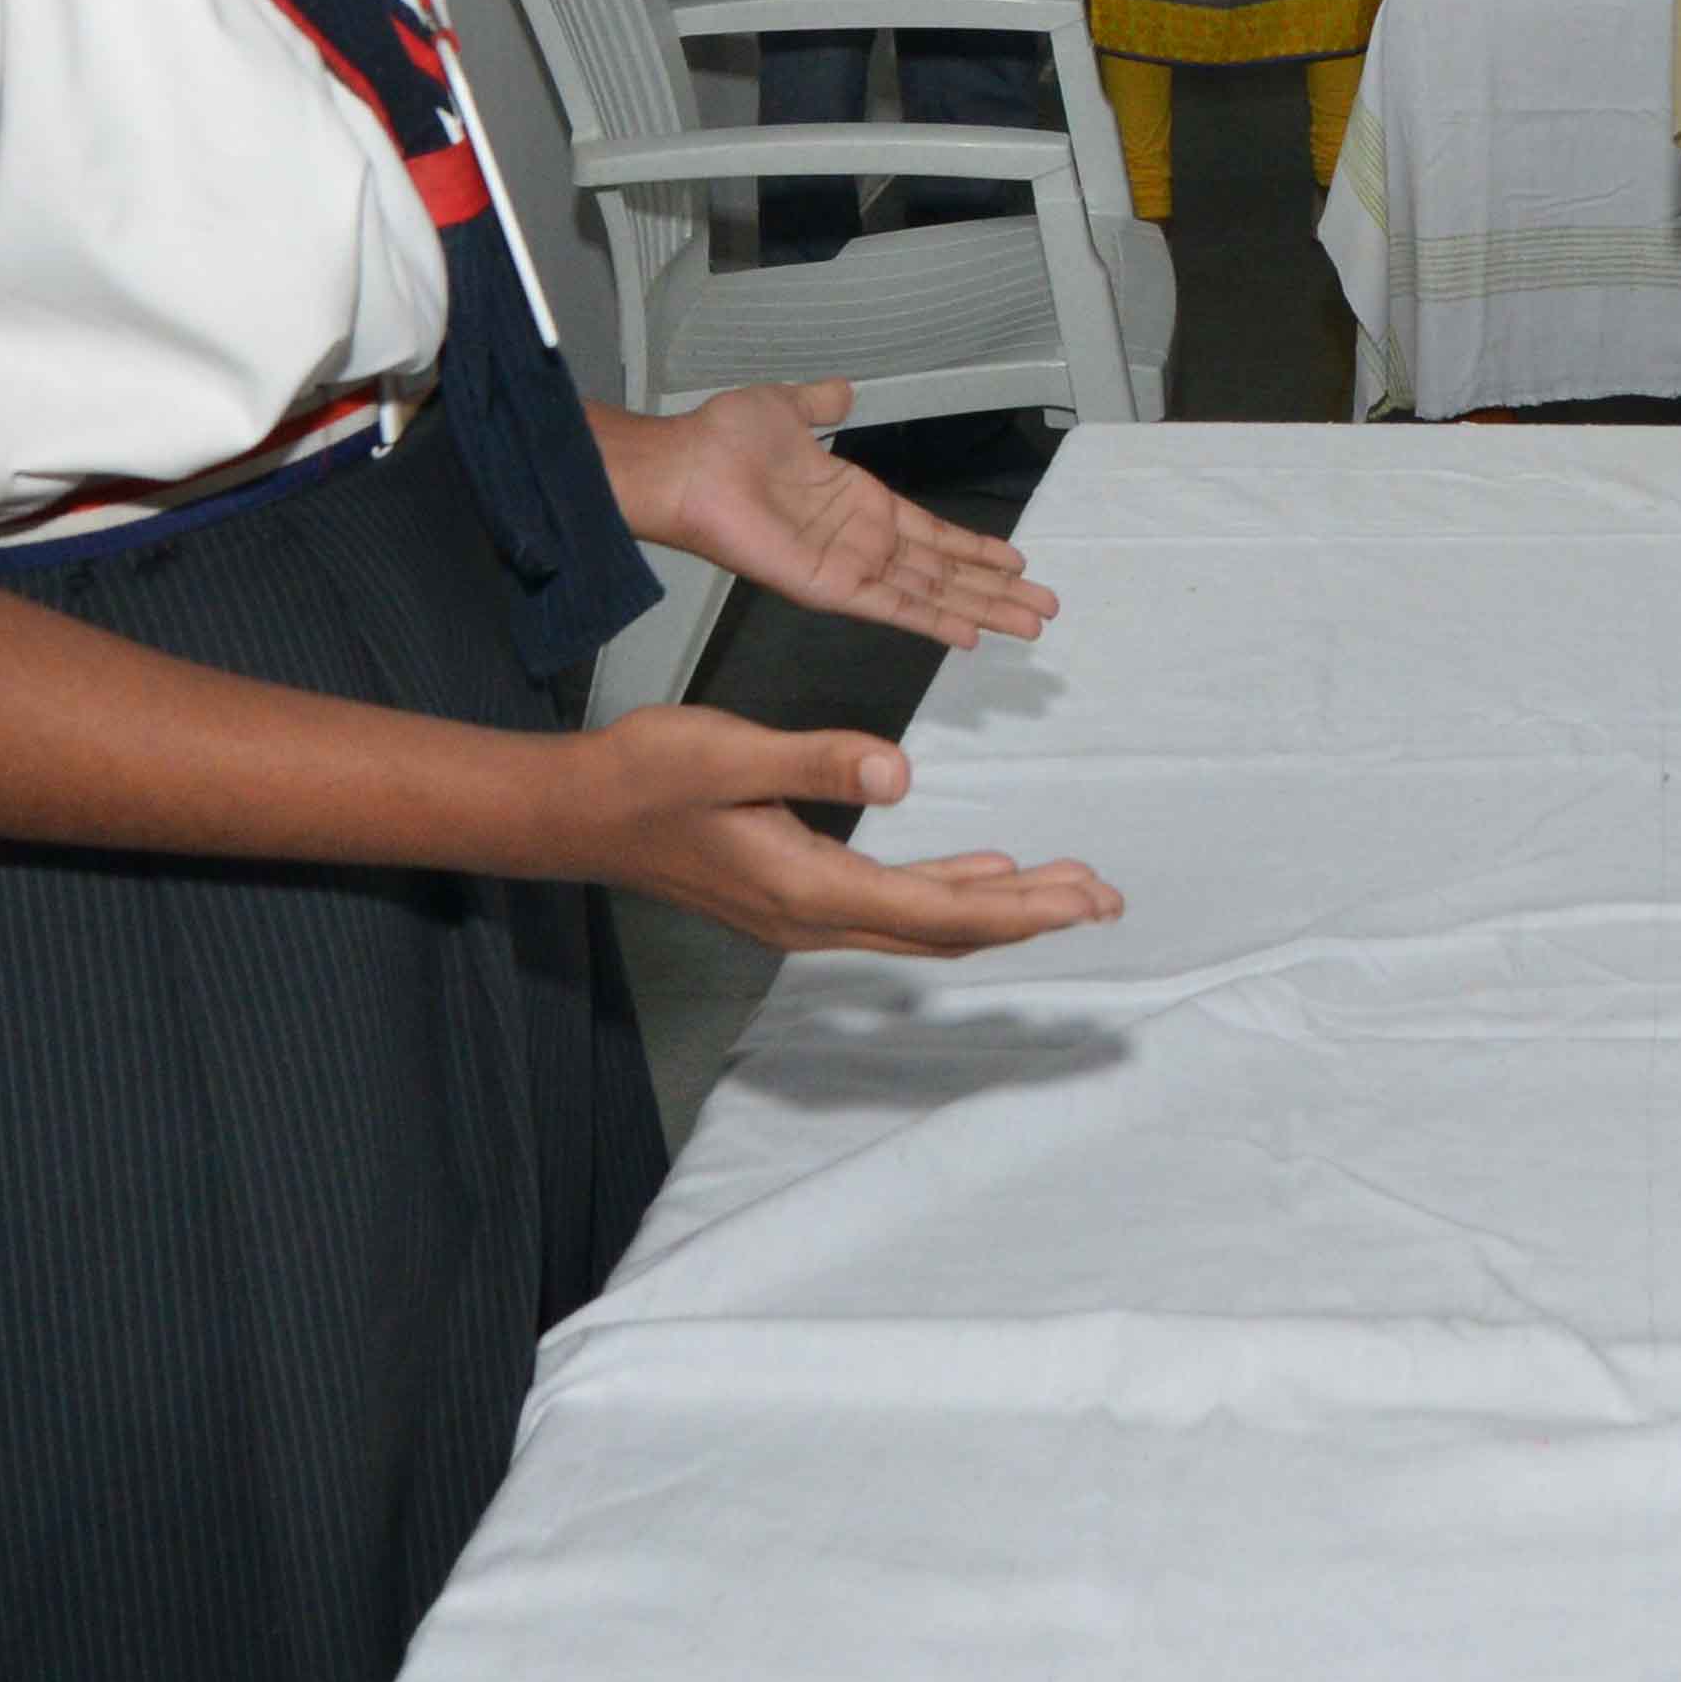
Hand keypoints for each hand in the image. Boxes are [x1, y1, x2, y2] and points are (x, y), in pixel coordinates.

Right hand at [548, 701, 1122, 956]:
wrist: (572, 812)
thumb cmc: (642, 776)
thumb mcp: (728, 752)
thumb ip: (816, 761)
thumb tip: (901, 772)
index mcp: (808, 889)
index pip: (938, 912)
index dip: (1019, 908)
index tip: (1085, 896)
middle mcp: (813, 918)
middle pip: (945, 929)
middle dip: (1031, 916)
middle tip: (1108, 899)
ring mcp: (801, 912)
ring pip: (923, 920)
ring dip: (998, 906)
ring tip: (1069, 890)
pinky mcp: (792, 892)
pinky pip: (891, 904)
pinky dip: (948, 891)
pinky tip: (985, 874)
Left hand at [597, 382, 1065, 650]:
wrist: (687, 466)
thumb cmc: (723, 441)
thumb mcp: (787, 408)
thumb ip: (821, 403)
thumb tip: (842, 390)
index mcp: (858, 504)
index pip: (931, 535)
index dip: (975, 550)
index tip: (1016, 562)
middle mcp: (860, 542)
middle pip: (945, 572)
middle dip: (996, 590)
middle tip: (1043, 609)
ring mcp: (848, 568)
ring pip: (932, 594)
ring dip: (982, 609)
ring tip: (1029, 626)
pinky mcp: (829, 588)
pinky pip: (892, 608)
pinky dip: (933, 621)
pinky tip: (970, 635)